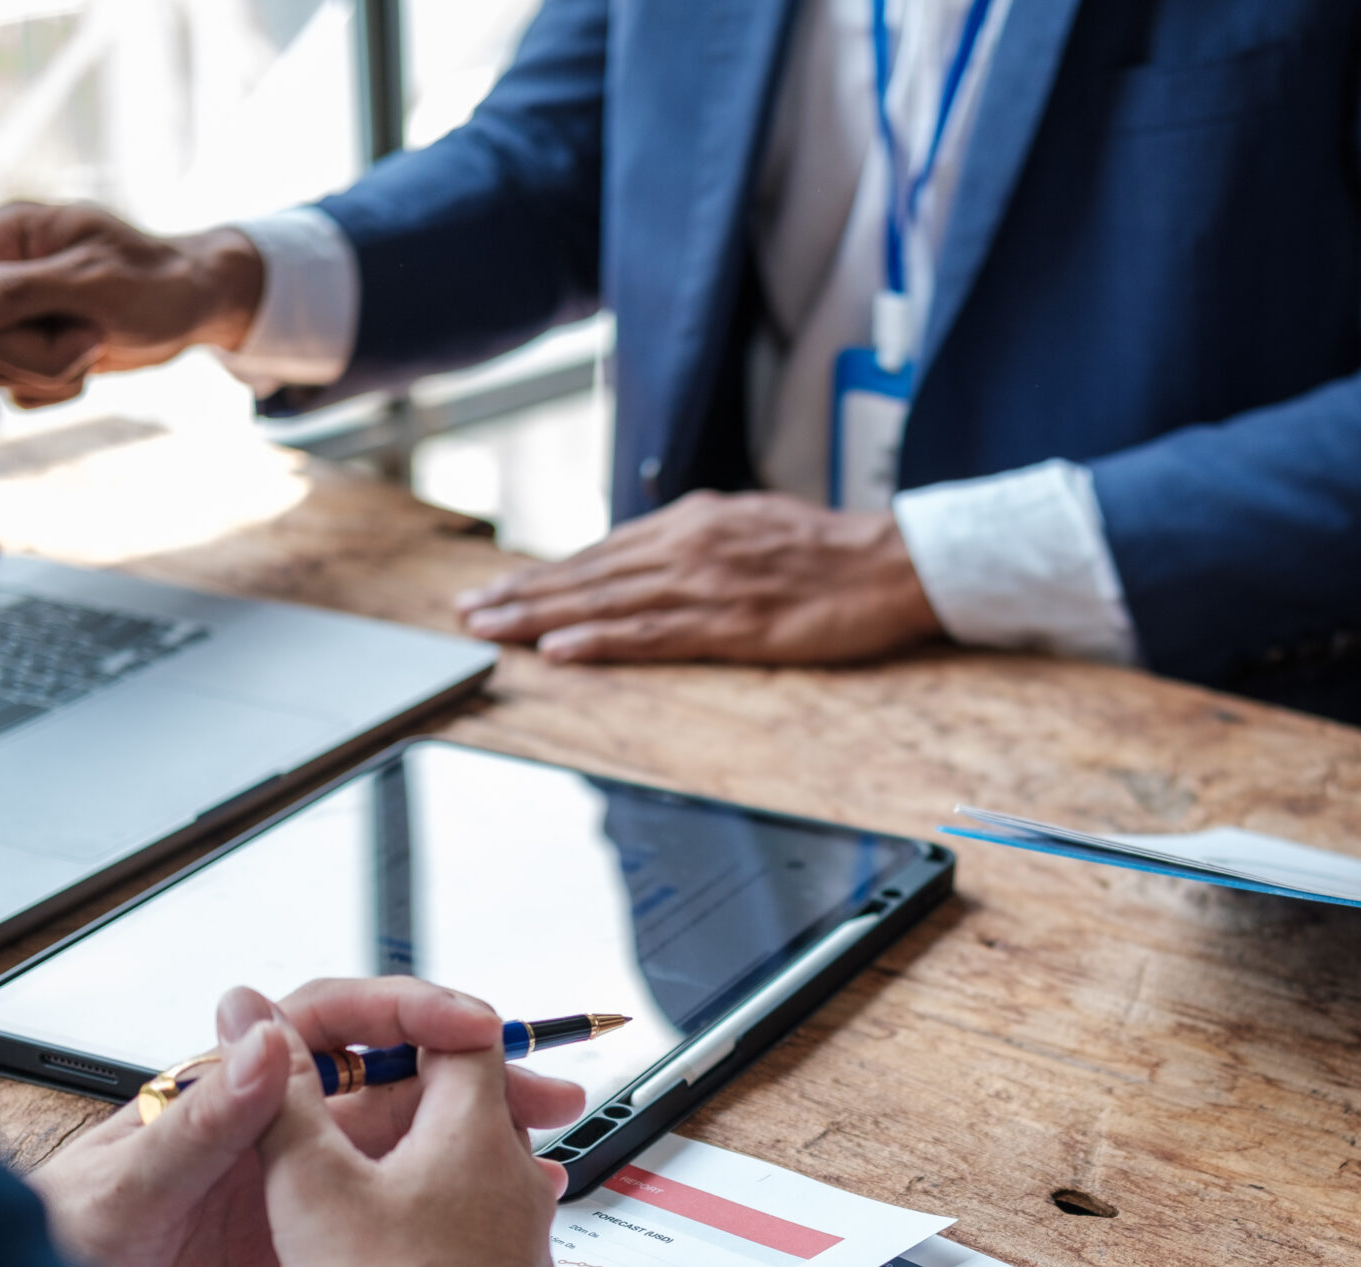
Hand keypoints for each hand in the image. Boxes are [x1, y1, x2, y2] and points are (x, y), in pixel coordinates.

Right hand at [0, 202, 262, 407]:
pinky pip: (22, 390)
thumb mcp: (89, 281)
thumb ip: (14, 291)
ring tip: (95, 339)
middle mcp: (2, 275)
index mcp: (5, 237)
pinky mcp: (38, 351)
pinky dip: (59, 387)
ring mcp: (20, 317)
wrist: (199, 308)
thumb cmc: (154, 280)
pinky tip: (92, 360)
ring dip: (51, 369)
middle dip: (30, 350)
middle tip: (85, 332)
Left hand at [27, 980, 586, 1266]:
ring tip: (539, 1148)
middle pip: (388, 1076)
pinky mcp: (293, 1236)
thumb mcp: (131, 1186)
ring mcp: (286, 1178)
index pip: (334, 1021)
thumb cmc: (58, 1247)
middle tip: (542, 1089)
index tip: (474, 1026)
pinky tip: (489, 1210)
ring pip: (399, 1139)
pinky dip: (442, 1200)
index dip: (410, 1012)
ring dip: (471, 1134)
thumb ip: (202, 1119)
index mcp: (226, 1086)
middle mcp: (267, 1121)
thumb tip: (265, 1040)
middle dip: (472, 1072)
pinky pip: (384, 1204)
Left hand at [456, 490, 943, 663]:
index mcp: (694, 523)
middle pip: (590, 575)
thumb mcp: (753, 525)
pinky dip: (602, 642)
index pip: (603, 553)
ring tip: (491, 630)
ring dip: (542, 618)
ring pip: (608, 603)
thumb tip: (653, 555)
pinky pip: (655, 635)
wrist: (894, 562)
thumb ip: (700, 540)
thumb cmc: (830, 552)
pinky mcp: (734, 624)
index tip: (498, 589)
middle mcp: (690, 546)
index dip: (546, 574)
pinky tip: (561, 650)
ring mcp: (709, 585)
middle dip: (522, 595)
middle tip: (466, 613)